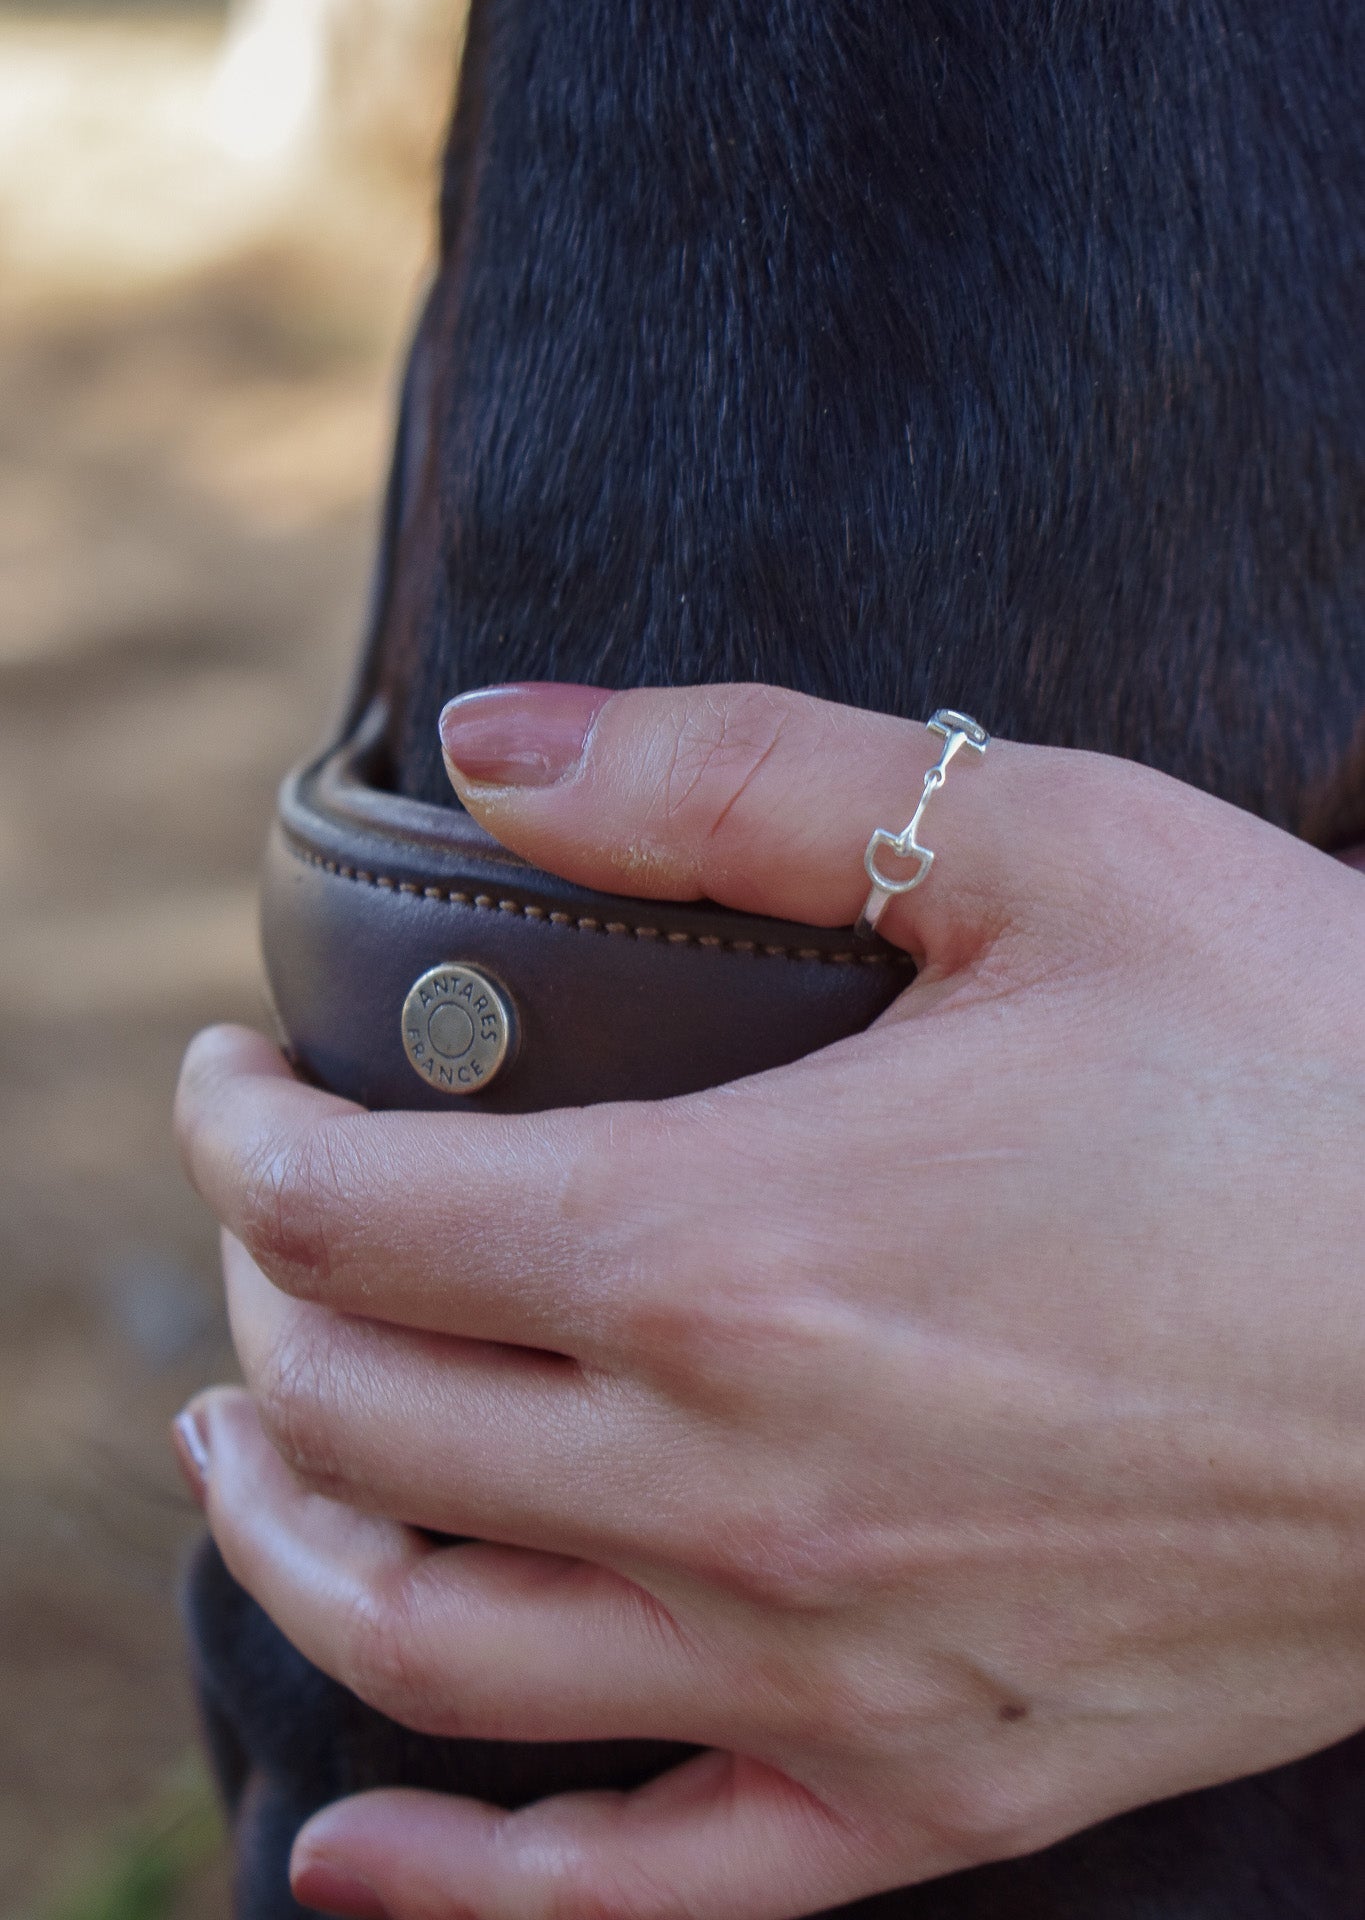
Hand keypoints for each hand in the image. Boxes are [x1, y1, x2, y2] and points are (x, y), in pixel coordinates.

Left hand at [174, 682, 1364, 1919]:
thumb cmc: (1317, 1067)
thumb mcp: (1045, 849)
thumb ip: (744, 779)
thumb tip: (502, 739)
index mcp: (732, 1244)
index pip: (352, 1213)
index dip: (239, 1133)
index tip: (232, 1077)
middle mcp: (735, 1478)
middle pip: (363, 1409)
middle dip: (261, 1306)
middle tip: (267, 1224)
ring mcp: (825, 1659)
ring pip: (432, 1640)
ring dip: (290, 1533)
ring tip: (247, 1448)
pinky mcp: (937, 1776)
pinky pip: (641, 1889)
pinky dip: (463, 1885)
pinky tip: (356, 1850)